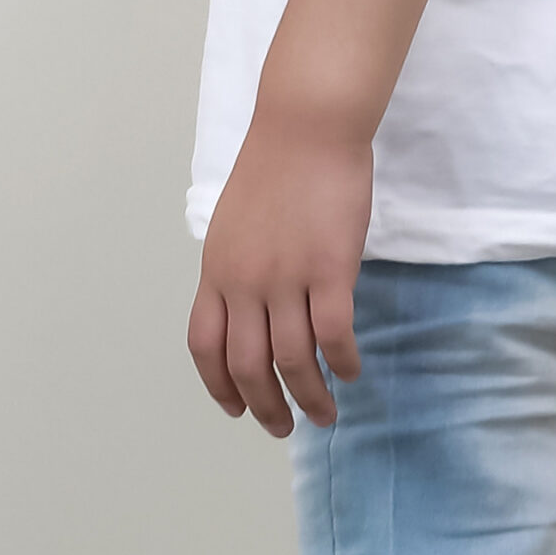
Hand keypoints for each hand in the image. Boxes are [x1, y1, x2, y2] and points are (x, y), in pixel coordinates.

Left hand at [187, 110, 372, 437]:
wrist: (305, 127)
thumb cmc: (275, 169)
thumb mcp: (235, 223)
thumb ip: (238, 269)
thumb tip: (248, 315)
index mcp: (216, 268)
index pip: (204, 344)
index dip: (219, 385)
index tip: (237, 409)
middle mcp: (244, 278)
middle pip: (247, 364)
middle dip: (265, 406)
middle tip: (285, 428)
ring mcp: (286, 275)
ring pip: (293, 360)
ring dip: (310, 397)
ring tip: (325, 414)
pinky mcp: (329, 268)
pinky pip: (335, 335)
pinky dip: (343, 363)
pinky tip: (351, 372)